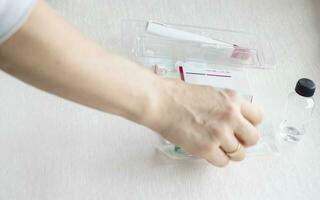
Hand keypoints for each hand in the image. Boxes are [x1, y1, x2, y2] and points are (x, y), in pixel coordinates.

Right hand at [147, 79, 262, 166]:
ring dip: (229, 152)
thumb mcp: (210, 92)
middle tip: (232, 140)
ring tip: (217, 146)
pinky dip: (216, 159)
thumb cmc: (177, 95)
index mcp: (232, 99)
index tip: (242, 128)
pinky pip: (223, 162)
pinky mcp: (207, 148)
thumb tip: (232, 119)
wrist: (160, 101)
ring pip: (239, 154)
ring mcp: (220, 133)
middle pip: (253, 138)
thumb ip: (225, 105)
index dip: (249, 125)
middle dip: (243, 141)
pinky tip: (207, 151)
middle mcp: (231, 116)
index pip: (258, 117)